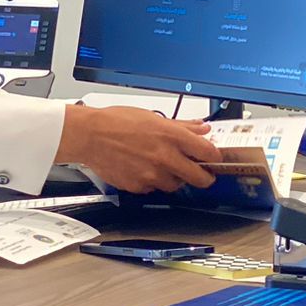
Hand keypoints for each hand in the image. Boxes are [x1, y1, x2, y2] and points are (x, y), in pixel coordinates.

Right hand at [56, 105, 221, 192]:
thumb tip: (202, 128)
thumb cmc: (117, 122)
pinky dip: (153, 182)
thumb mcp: (153, 117)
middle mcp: (165, 157)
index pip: (208, 152)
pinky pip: (153, 188)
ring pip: (175, 185)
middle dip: (204, 177)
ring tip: (164, 166)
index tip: (214, 158)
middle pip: (199, 177)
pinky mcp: (138, 186)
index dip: (214, 157)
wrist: (90, 136)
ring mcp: (152, 175)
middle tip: (202, 174)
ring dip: (175, 178)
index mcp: (171, 136)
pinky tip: (144, 169)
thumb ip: (182, 125)